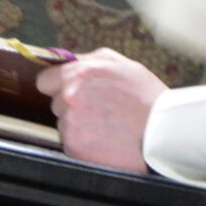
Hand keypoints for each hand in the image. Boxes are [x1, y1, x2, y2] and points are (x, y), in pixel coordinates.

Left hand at [38, 50, 165, 172]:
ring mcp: (69, 122)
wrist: (161, 131)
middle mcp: (69, 97)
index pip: (44, 80)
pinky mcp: (72, 145)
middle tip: (100, 107)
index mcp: (79, 74)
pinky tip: (103, 136)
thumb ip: (88, 61)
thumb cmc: (145, 96)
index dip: (56, 85)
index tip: (65, 89)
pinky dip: (82, 140)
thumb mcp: (122, 65)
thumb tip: (65, 62)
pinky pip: (69, 140)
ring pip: (63, 122)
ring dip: (77, 123)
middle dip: (71, 104)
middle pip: (55, 102)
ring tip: (106, 122)